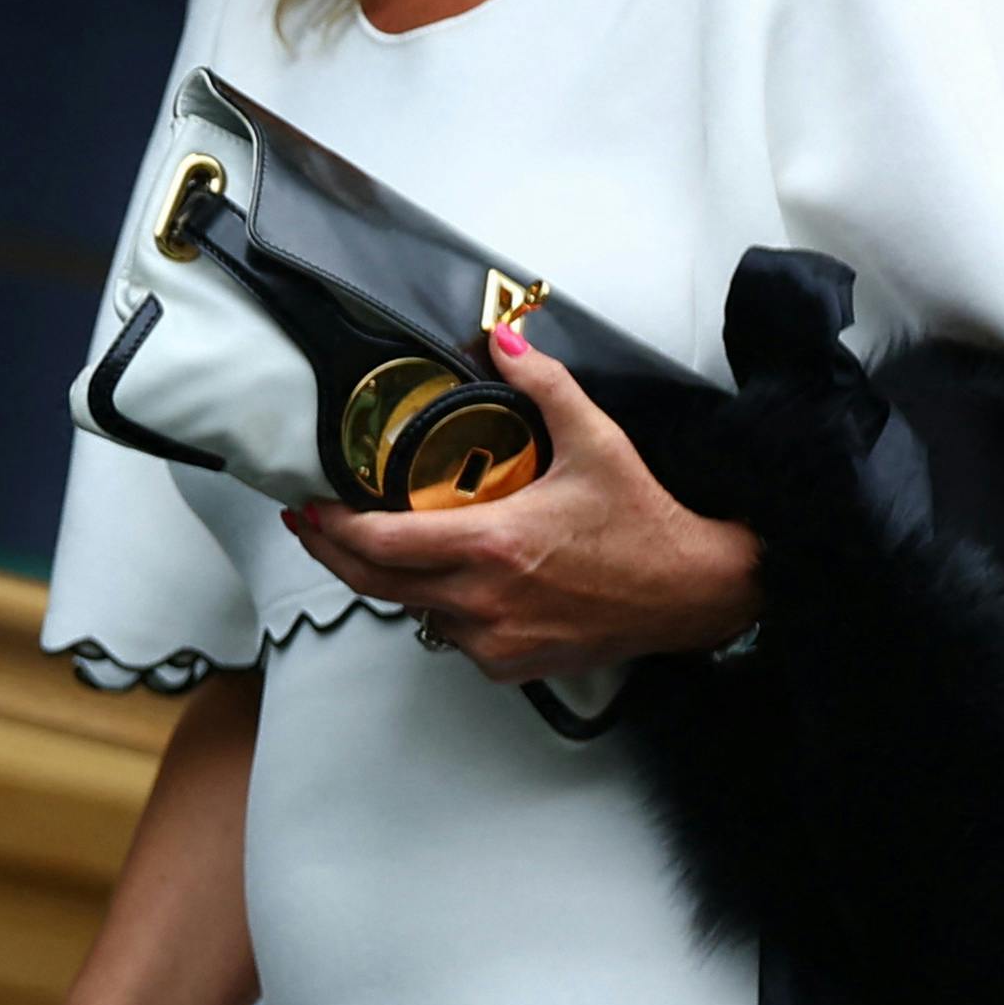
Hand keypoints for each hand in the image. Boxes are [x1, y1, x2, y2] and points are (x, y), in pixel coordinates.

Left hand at [280, 334, 756, 683]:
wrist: (696, 592)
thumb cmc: (645, 521)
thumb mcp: (595, 441)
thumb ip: (544, 385)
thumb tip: (502, 338)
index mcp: (491, 545)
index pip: (378, 542)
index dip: (330, 526)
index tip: (306, 504)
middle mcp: (482, 600)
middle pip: (373, 583)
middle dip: (331, 551)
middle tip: (310, 523)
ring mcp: (493, 640)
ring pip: (412, 610)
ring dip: (395, 580)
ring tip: (388, 543)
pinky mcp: (509, 666)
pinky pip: (451, 636)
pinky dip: (442, 608)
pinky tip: (453, 580)